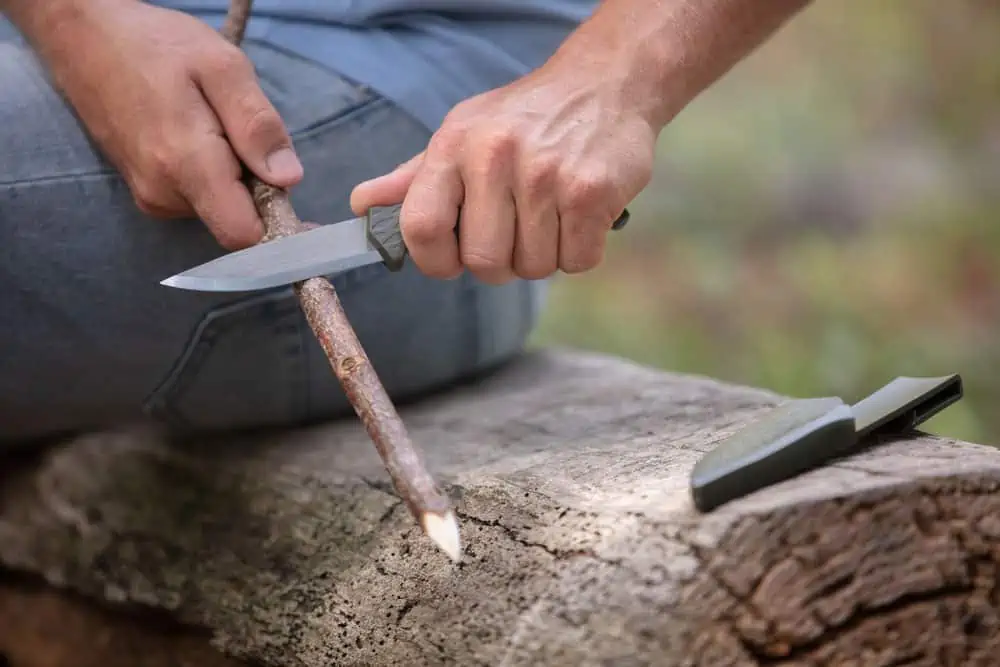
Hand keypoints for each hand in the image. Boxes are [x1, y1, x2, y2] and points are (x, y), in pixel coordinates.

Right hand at [33, 0, 302, 248]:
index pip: (244, 235)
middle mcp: (165, 194)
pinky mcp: (146, 193)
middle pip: (237, 221)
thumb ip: (257, 125)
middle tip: (240, 132)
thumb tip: (288, 179)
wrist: (85, 39)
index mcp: (187, 166)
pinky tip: (197, 134)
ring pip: (219, 208)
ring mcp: (151, 197)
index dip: (278, 223)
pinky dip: (212, 175)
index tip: (292, 196)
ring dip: (233, 177)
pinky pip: (199, 199)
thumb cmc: (157, 46)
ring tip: (213, 125)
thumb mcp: (222, 68)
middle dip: (256, 188)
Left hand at [350, 48, 656, 283]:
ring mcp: (545, 175)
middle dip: (501, 263)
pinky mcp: (591, 191)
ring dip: (544, 256)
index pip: (421, 228)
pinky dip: (579, 251)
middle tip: (515, 234)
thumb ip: (413, 178)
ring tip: (550, 216)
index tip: (453, 260)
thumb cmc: (523, 119)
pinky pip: (576, 261)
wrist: (604, 83)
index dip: (435, 261)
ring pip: (534, 267)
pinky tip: (578, 216)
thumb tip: (360, 205)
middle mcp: (494, 158)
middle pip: (484, 262)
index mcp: (453, 146)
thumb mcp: (462, 133)